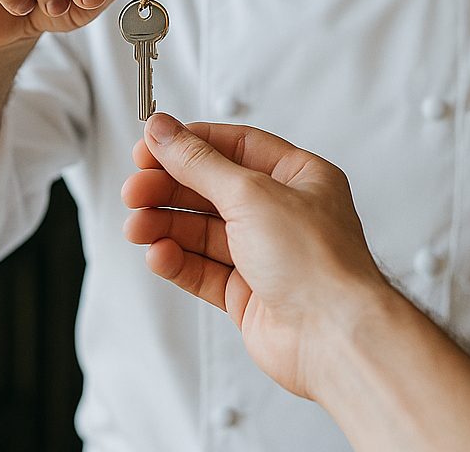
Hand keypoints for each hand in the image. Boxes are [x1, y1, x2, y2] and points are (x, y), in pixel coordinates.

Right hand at [121, 114, 387, 399]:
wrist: (334, 336)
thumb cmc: (318, 262)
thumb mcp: (252, 193)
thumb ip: (200, 163)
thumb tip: (166, 132)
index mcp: (299, 178)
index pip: (236, 147)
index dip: (192, 144)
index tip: (153, 145)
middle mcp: (284, 213)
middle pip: (213, 189)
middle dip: (171, 187)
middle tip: (136, 188)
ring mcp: (266, 255)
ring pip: (203, 231)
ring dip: (166, 225)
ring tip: (138, 225)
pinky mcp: (249, 294)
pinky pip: (203, 269)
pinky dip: (177, 260)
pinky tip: (159, 253)